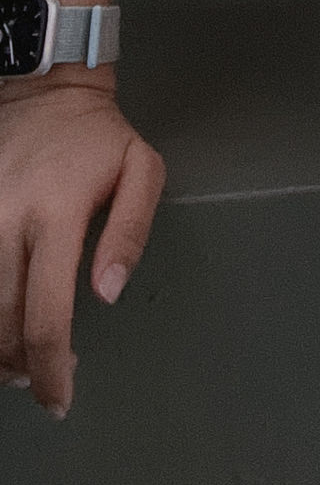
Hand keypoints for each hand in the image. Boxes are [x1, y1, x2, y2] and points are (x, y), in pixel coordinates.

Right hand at [0, 78, 164, 414]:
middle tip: (40, 379)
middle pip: (4, 323)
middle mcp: (10, 219)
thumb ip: (130, 233)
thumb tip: (108, 293)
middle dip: (21, 366)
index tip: (59, 395)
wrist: (45, 89)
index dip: (51, 369)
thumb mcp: (141, 169)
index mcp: (58, 214)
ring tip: (16, 362)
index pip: (46, 315)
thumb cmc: (96, 134)